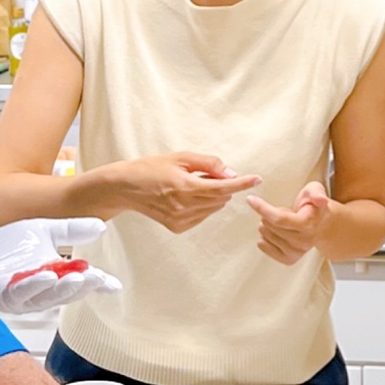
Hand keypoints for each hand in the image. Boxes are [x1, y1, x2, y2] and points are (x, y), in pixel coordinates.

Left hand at [0, 218, 122, 311]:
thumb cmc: (2, 248)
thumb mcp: (42, 231)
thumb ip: (70, 230)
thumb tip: (101, 226)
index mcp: (52, 279)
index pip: (79, 282)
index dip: (97, 284)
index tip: (113, 284)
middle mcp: (39, 293)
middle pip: (65, 293)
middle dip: (82, 287)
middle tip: (96, 278)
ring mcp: (19, 297)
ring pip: (45, 297)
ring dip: (62, 289)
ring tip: (78, 278)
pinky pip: (18, 293)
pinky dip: (33, 286)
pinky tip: (46, 276)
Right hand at [109, 153, 262, 233]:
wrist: (126, 188)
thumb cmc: (152, 168)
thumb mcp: (180, 157)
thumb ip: (208, 163)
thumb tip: (231, 173)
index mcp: (185, 187)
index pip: (222, 187)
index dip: (242, 183)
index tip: (257, 179)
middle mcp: (184, 206)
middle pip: (220, 198)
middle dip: (221, 185)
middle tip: (205, 173)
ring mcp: (181, 219)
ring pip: (213, 208)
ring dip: (212, 196)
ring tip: (190, 184)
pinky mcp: (178, 227)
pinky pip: (202, 216)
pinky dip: (202, 205)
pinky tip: (185, 197)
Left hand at [248, 183, 334, 265]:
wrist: (322, 227)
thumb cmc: (315, 207)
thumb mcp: (316, 191)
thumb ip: (317, 193)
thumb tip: (320, 200)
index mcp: (308, 225)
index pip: (279, 218)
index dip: (262, 208)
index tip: (250, 199)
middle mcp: (302, 242)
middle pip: (269, 225)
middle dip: (269, 213)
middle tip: (284, 212)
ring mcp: (295, 252)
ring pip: (264, 234)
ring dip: (268, 224)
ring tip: (283, 222)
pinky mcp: (288, 259)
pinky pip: (262, 245)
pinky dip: (265, 236)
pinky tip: (277, 232)